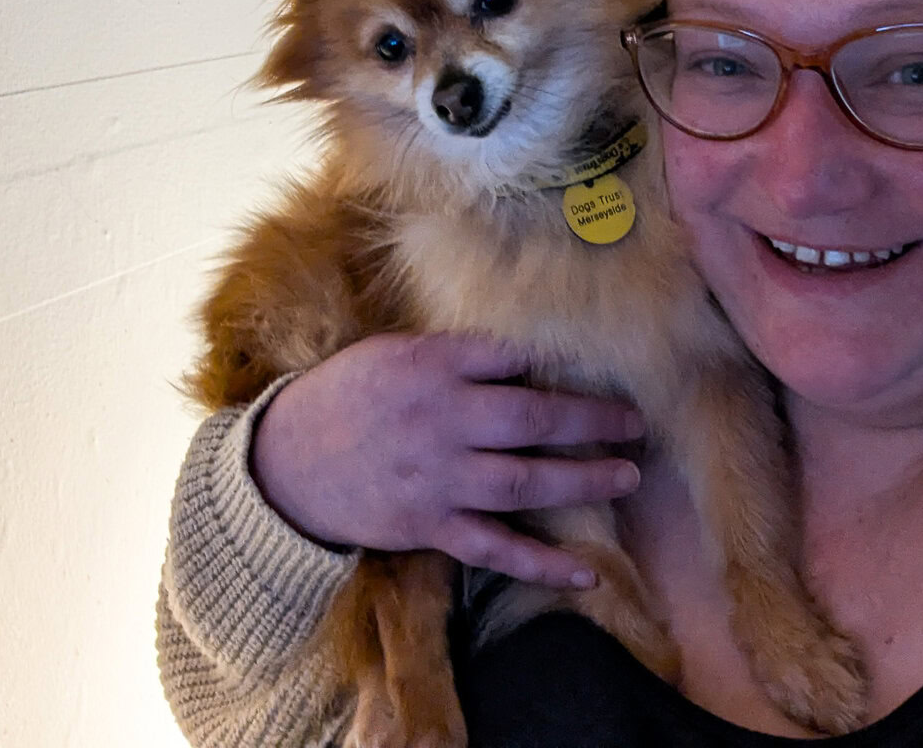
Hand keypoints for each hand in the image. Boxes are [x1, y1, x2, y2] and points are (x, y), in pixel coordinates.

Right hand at [250, 332, 642, 588]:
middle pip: (531, 416)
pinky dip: (541, 562)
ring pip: (523, 480)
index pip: (508, 355)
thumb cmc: (345, 395)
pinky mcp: (431, 526)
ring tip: (627, 474)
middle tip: (635, 421)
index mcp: (431, 365)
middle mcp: (441, 419)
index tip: (594, 362)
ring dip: (582, 479)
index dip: (554, 360)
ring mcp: (438, 477)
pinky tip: (585, 570)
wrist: (287, 462)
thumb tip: (516, 352)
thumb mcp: (391, 352)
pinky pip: (495, 547)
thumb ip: (452, 352)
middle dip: (590, 419)